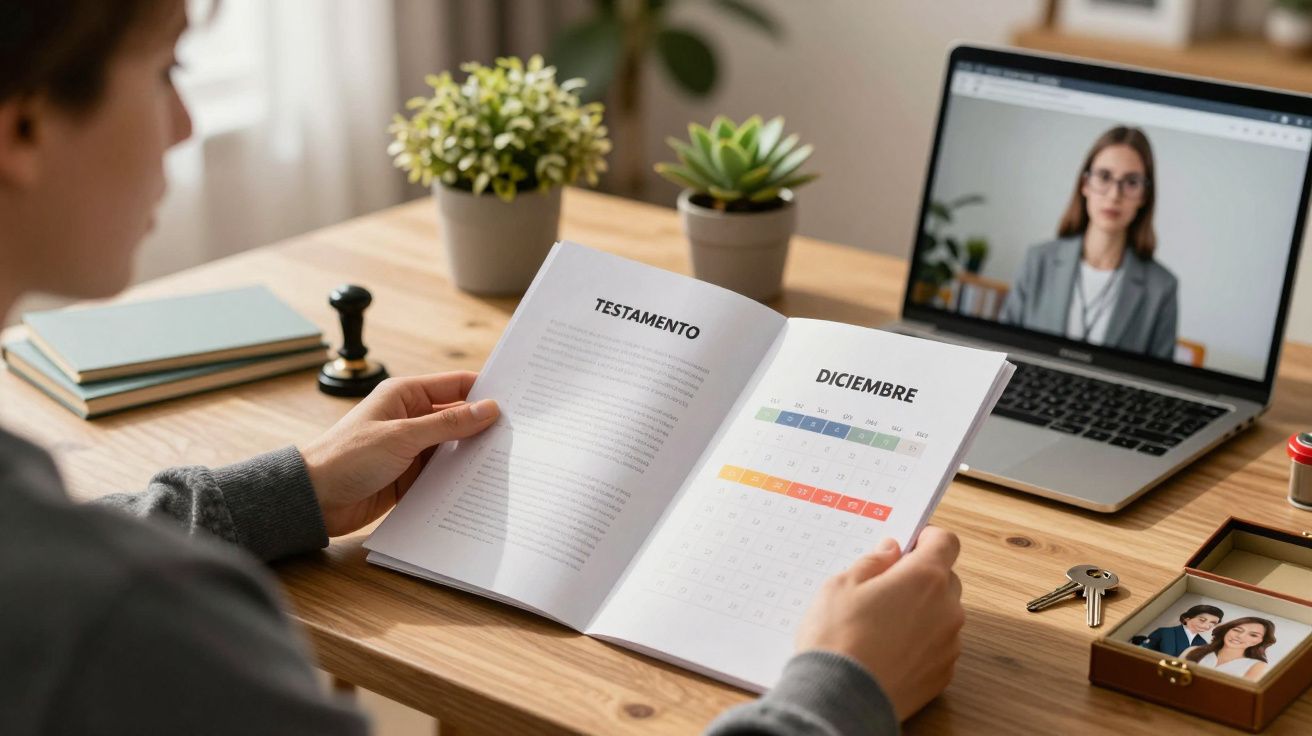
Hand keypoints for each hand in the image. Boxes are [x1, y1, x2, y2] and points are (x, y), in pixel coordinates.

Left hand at [299, 372, 499, 536]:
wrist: (315, 499)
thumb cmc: (347, 458)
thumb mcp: (402, 436)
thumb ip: (448, 424)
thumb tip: (488, 409)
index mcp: (406, 395)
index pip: (456, 385)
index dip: (485, 392)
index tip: (518, 401)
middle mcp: (412, 418)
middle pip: (460, 417)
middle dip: (485, 426)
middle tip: (520, 435)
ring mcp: (413, 448)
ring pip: (455, 447)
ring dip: (474, 454)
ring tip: (507, 462)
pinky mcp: (412, 475)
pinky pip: (444, 472)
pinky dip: (460, 477)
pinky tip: (481, 484)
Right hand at [794, 526, 963, 720]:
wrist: (840, 699)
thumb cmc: (837, 638)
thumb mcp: (841, 585)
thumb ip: (873, 562)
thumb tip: (890, 551)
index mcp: (924, 578)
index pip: (946, 542)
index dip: (927, 538)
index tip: (909, 544)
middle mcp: (946, 609)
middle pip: (946, 579)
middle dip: (921, 578)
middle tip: (885, 587)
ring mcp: (949, 644)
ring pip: (942, 615)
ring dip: (921, 612)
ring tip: (882, 625)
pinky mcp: (943, 674)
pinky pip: (938, 647)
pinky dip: (920, 643)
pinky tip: (889, 650)